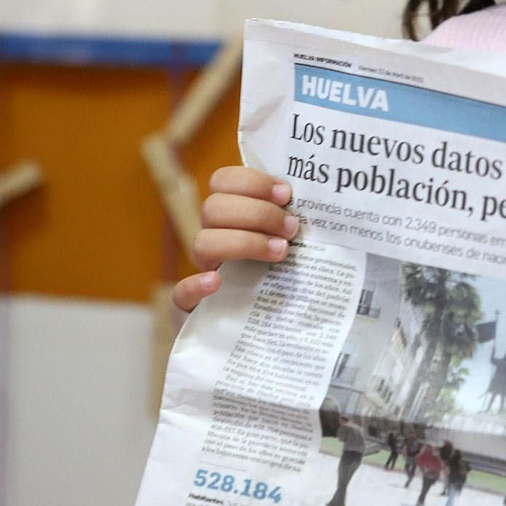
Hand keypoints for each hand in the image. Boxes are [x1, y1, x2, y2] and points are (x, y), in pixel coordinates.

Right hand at [171, 166, 297, 311]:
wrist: (269, 325)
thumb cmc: (288, 270)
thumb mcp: (291, 239)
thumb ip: (295, 219)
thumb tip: (324, 199)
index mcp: (232, 215)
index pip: (223, 181)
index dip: (253, 182)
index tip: (286, 194)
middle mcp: (214, 238)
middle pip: (214, 208)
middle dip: (257, 213)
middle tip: (291, 228)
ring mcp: (203, 271)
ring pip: (202, 242)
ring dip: (243, 243)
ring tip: (281, 252)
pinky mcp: (195, 306)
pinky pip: (180, 293)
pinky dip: (195, 285)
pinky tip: (217, 282)